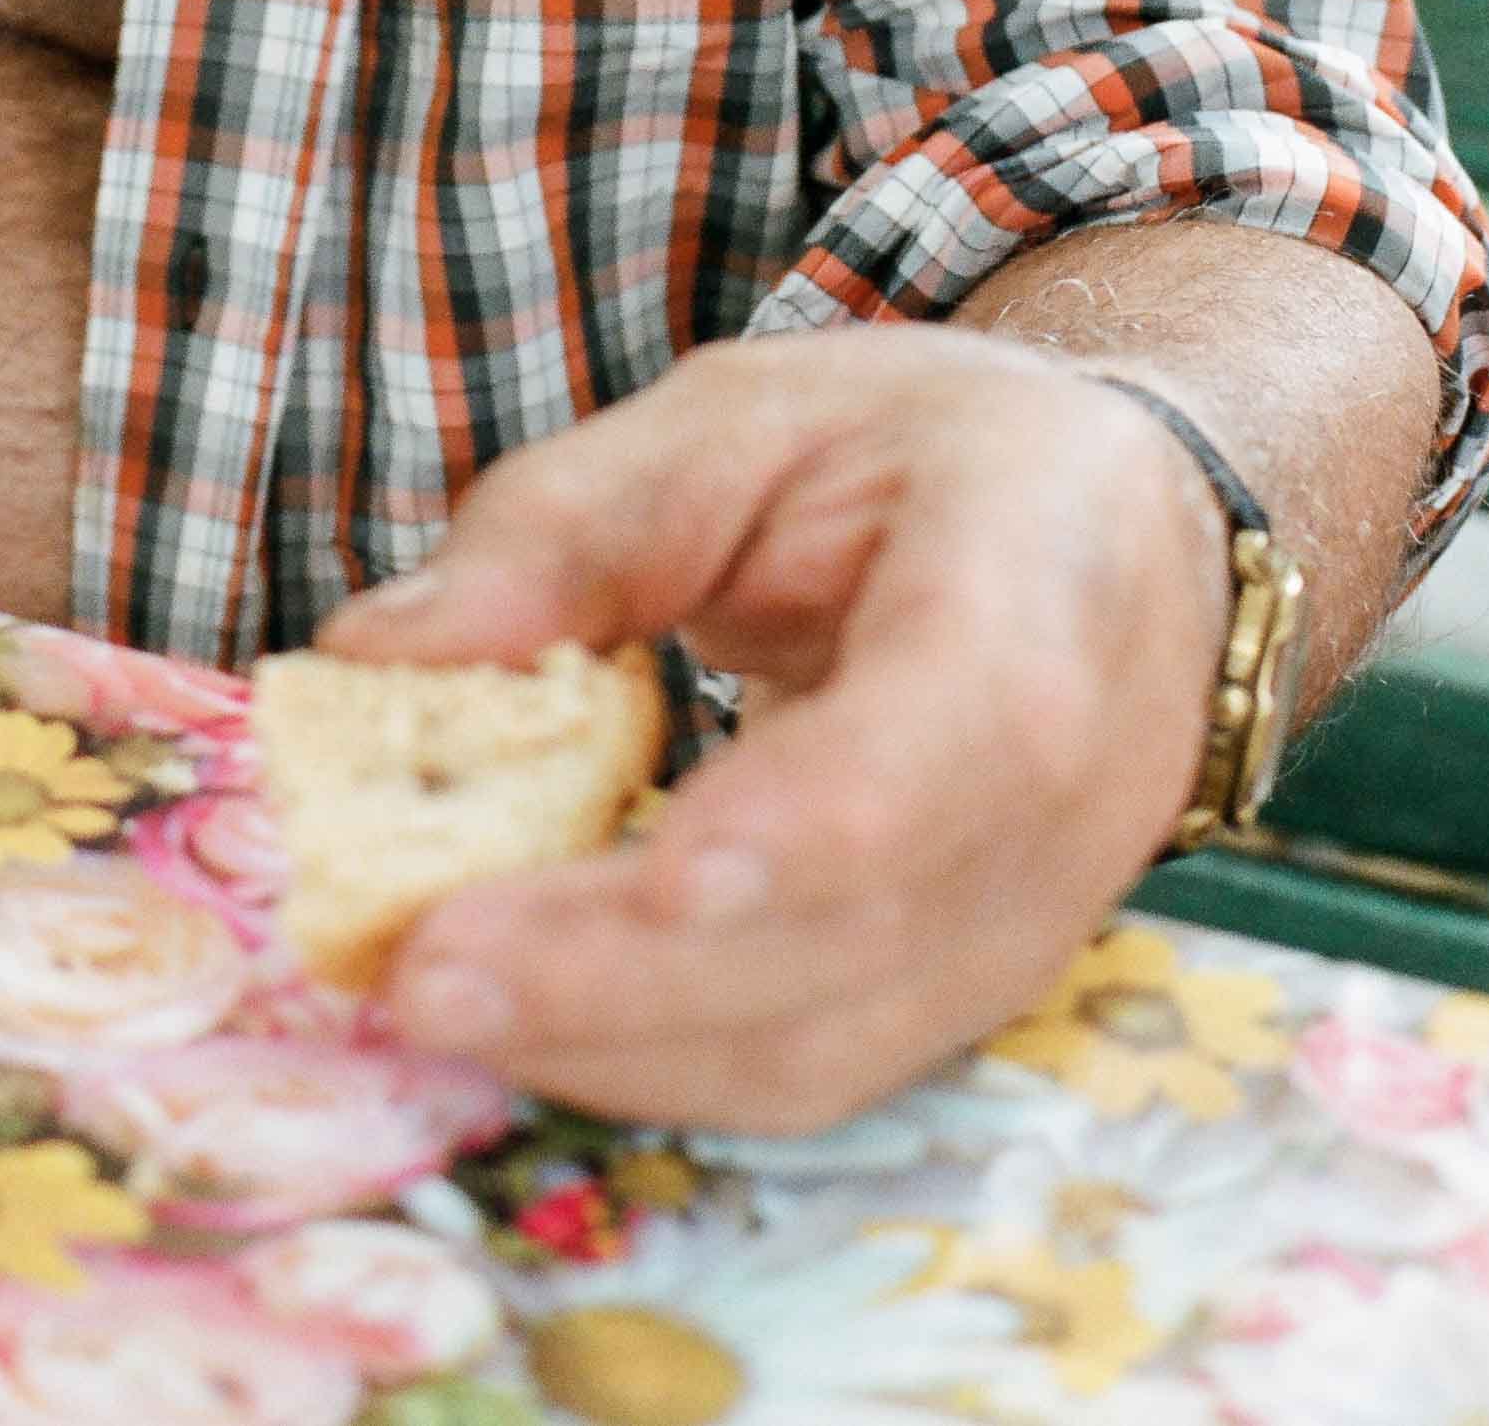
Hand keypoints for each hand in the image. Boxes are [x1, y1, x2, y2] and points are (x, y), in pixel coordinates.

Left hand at [317, 323, 1230, 1133]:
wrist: (1112, 541)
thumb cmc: (918, 456)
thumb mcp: (743, 416)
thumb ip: (569, 524)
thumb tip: (376, 652)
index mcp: (1035, 600)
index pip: (942, 747)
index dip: (799, 831)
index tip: (645, 875)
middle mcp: (1064, 803)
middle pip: (846, 936)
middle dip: (619, 976)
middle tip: (415, 968)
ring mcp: (1025, 930)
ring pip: (820, 1049)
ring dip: (606, 1047)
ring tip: (423, 999)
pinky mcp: (957, 1002)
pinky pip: (801, 1070)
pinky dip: (645, 1060)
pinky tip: (511, 1013)